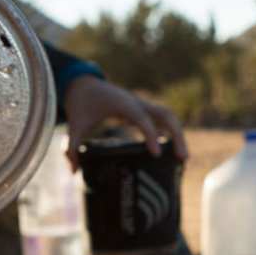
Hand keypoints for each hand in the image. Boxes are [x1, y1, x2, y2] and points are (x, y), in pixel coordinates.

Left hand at [62, 75, 187, 168]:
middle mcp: (136, 102)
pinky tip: (173, 151)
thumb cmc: (80, 102)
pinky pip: (162, 119)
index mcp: (122, 104)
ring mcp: (142, 105)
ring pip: (169, 116)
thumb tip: (73, 171)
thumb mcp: (75, 125)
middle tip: (182, 159)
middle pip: (166, 115)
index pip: (142, 119)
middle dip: (177, 135)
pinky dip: (171, 132)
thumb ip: (72, 148)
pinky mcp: (142, 109)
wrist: (83, 83)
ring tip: (183, 158)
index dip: (151, 136)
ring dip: (178, 134)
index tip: (156, 154)